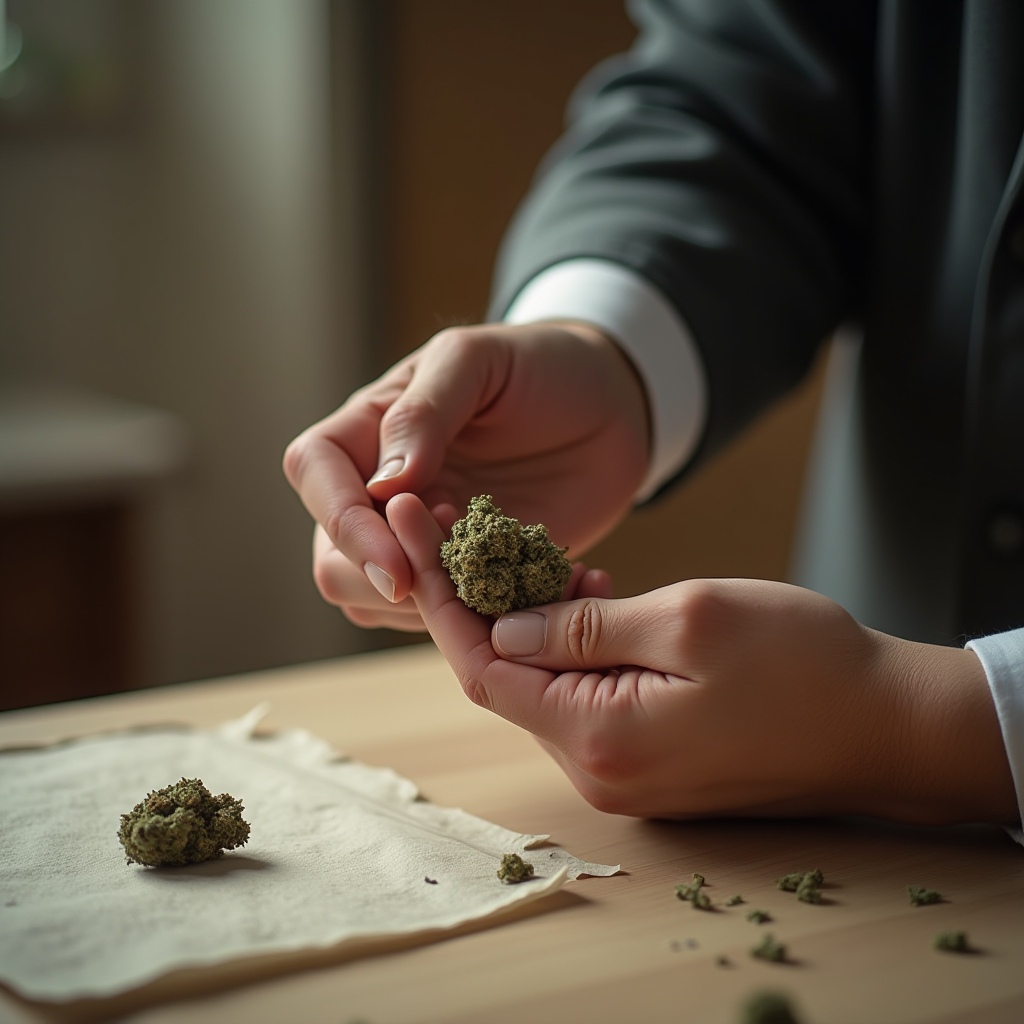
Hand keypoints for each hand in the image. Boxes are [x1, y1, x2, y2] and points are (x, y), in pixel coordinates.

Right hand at [284, 321, 648, 630]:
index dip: (342, 520)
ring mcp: (425, 539)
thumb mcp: (479, 360)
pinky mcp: (471, 574)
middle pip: (333, 557)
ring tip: (500, 572)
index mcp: (369, 428)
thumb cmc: (540, 365)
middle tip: (450, 572)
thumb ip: (424, 412)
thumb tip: (383, 485)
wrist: (611, 406)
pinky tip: (531, 593)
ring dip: (429, 607)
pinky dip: (479, 622)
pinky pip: (448, 617)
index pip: (314, 473)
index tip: (395, 557)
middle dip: (378, 577)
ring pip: (378, 601)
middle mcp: (384, 492)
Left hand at [387, 491, 1017, 824]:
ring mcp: (624, 769)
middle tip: (466, 522)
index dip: (440, 594)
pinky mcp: (648, 757)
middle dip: (478, 597)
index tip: (411, 525)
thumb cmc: (802, 664)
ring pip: (545, 682)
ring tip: (542, 553)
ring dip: (532, 617)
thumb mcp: (689, 619)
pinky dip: (574, 643)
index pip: (483, 664)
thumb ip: (585, 627)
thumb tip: (506, 624)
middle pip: (506, 675)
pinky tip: (592, 594)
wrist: (887, 725)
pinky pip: (585, 697)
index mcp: (599, 736)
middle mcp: (598, 767)